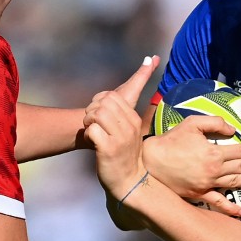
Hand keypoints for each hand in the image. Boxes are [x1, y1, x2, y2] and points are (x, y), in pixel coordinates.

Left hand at [84, 58, 157, 195]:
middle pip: (103, 103)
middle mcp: (129, 126)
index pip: (112, 96)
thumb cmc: (125, 152)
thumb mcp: (130, 127)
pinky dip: (88, 135)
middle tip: (93, 124)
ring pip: (97, 114)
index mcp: (134, 119)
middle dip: (92, 110)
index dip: (98, 102)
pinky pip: (92, 131)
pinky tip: (93, 144)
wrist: (128, 181)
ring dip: (89, 122)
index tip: (99, 116)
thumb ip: (131, 100)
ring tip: (93, 132)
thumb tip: (151, 58)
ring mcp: (119, 138)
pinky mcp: (108, 149)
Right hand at [144, 116, 240, 216]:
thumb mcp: (191, 124)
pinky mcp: (198, 195)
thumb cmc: (170, 141)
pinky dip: (229, 210)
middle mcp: (213, 170)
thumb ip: (214, 123)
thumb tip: (232, 130)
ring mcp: (207, 185)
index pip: (240, 151)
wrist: (150, 162)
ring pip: (234, 183)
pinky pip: (217, 203)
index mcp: (213, 152)